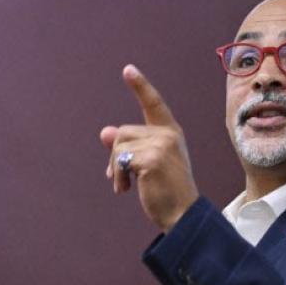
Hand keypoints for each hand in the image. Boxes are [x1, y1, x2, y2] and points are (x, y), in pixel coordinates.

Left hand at [101, 64, 199, 230]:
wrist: (181, 215)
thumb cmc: (165, 192)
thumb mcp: (146, 165)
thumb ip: (129, 147)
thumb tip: (104, 132)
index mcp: (171, 133)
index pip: (154, 105)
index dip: (141, 87)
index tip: (128, 69)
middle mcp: (168, 134)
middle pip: (123, 133)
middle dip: (115, 157)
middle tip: (118, 179)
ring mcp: (161, 145)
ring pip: (118, 144)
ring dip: (115, 168)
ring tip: (124, 185)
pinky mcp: (152, 158)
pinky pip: (120, 160)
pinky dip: (118, 177)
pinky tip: (126, 190)